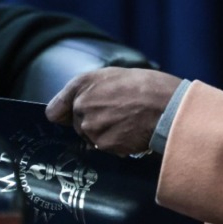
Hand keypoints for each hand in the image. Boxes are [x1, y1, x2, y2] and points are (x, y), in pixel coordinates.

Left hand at [45, 67, 181, 155]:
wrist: (168, 105)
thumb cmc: (147, 86)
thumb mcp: (114, 75)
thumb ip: (92, 89)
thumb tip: (81, 104)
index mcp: (82, 84)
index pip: (54, 111)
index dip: (65, 115)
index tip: (72, 117)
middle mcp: (81, 106)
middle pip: (77, 125)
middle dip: (94, 123)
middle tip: (118, 114)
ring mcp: (91, 127)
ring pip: (92, 138)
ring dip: (106, 135)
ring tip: (128, 123)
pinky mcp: (103, 144)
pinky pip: (106, 148)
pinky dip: (117, 144)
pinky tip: (132, 133)